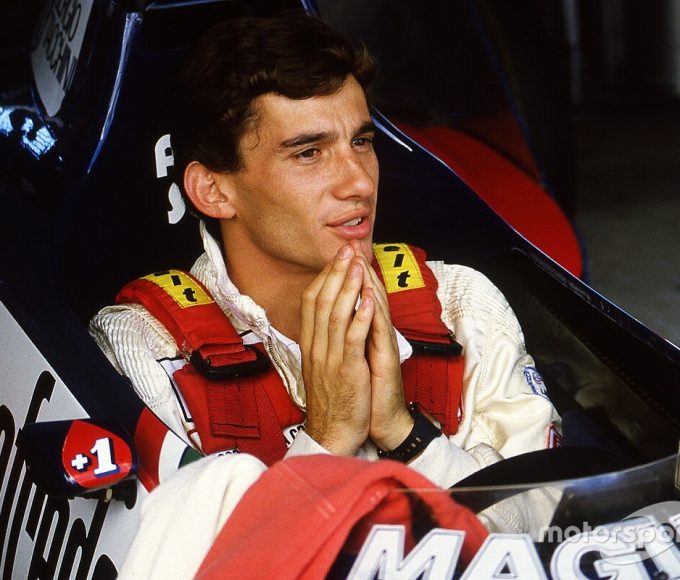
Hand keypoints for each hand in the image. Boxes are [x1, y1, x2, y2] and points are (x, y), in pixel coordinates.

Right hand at [299, 244, 375, 454]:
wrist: (333, 433)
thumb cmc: (332, 400)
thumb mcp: (320, 365)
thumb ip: (322, 340)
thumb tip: (327, 317)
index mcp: (310, 344)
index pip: (312, 302)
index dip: (324, 277)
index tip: (336, 259)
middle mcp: (316, 347)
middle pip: (321, 301)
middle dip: (335, 273)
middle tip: (346, 250)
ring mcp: (330, 358)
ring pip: (335, 314)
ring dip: (348, 287)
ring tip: (356, 265)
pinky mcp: (347, 370)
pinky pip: (351, 338)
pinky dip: (360, 316)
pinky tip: (367, 300)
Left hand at [350, 242, 413, 450]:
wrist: (380, 422)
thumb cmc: (365, 391)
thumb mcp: (351, 358)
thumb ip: (348, 336)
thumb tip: (336, 319)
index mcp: (364, 333)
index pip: (357, 297)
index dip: (347, 276)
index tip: (337, 255)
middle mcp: (375, 335)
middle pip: (369, 295)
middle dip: (357, 270)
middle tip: (350, 245)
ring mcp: (382, 346)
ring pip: (377, 308)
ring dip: (368, 282)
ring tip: (360, 260)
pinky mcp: (386, 359)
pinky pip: (380, 333)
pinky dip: (374, 314)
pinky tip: (370, 297)